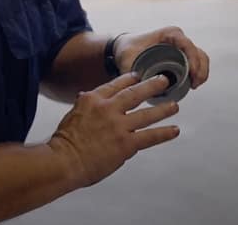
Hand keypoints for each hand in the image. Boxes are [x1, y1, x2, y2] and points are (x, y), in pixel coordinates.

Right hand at [48, 73, 179, 187]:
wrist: (63, 161)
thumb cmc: (63, 142)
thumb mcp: (71, 114)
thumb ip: (82, 105)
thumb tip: (83, 95)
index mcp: (92, 99)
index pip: (116, 84)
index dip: (130, 79)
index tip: (138, 76)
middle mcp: (108, 108)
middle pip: (135, 93)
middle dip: (152, 85)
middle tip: (163, 80)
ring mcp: (118, 126)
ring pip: (147, 114)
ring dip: (163, 109)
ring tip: (174, 106)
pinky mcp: (126, 144)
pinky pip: (150, 136)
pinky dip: (164, 133)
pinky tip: (174, 130)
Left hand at [113, 27, 209, 89]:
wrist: (126, 49)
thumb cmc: (128, 49)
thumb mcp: (126, 58)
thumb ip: (130, 71)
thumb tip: (138, 85)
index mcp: (169, 34)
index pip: (187, 44)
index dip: (193, 59)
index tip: (192, 73)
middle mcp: (179, 38)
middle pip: (198, 52)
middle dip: (200, 69)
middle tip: (195, 84)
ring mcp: (182, 47)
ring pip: (201, 58)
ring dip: (202, 72)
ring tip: (194, 86)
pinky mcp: (182, 56)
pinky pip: (197, 63)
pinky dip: (199, 73)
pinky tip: (194, 84)